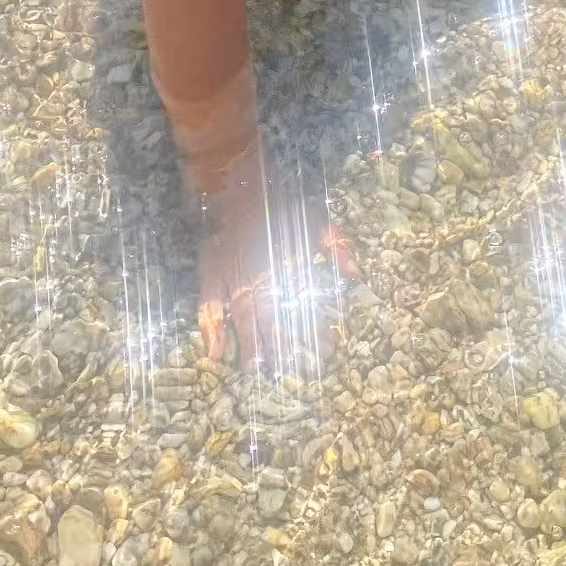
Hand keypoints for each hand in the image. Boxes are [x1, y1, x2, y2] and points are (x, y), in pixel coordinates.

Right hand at [196, 178, 359, 370]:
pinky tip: (215, 354)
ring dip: (252, 348)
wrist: (243, 190)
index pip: (305, 308)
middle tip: (292, 375)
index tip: (328, 352)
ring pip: (244, 320)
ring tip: (258, 373)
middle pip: (275, 321)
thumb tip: (356, 274)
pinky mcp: (213, 276)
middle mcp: (263, 278)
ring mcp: (235, 280)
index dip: (316, 331)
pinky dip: (211, 330)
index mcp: (289, 267)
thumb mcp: (318, 219)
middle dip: (285, 350)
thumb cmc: (283, 208)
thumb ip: (338, 244)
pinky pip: (209, 308)